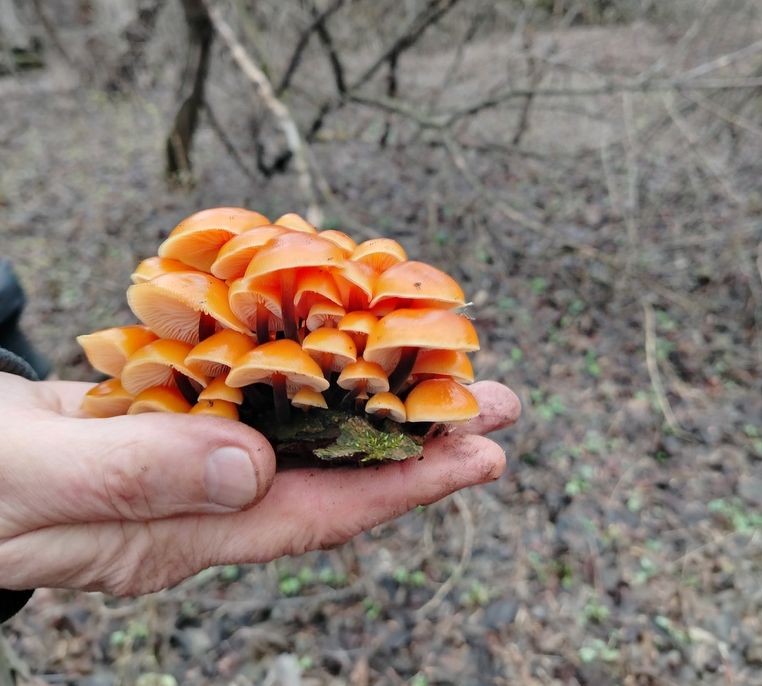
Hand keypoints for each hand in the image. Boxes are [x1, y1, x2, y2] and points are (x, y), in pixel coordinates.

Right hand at [0, 372, 518, 595]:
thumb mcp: (31, 480)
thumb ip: (133, 476)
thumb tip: (247, 466)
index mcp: (178, 533)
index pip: (317, 514)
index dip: (404, 487)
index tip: (480, 454)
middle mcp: (203, 503)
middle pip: (330, 476)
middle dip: (417, 444)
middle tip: (496, 404)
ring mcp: (192, 464)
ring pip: (303, 435)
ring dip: (373, 404)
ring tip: (440, 375)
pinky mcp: (176, 423)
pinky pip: (260, 401)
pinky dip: (309, 376)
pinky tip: (342, 352)